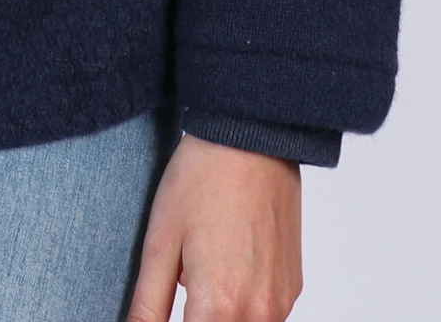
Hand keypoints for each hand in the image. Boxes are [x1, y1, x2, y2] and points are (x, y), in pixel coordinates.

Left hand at [127, 133, 302, 321]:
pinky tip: (225, 263)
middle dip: (196, 317)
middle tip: (182, 284)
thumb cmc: (202, 180)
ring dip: (218, 314)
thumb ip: (148, 306)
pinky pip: (263, 315)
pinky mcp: (293, 286)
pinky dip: (241, 303)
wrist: (253, 137)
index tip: (164, 308)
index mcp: (219, 307)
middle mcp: (258, 314)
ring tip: (201, 268)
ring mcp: (280, 302)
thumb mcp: (160, 242)